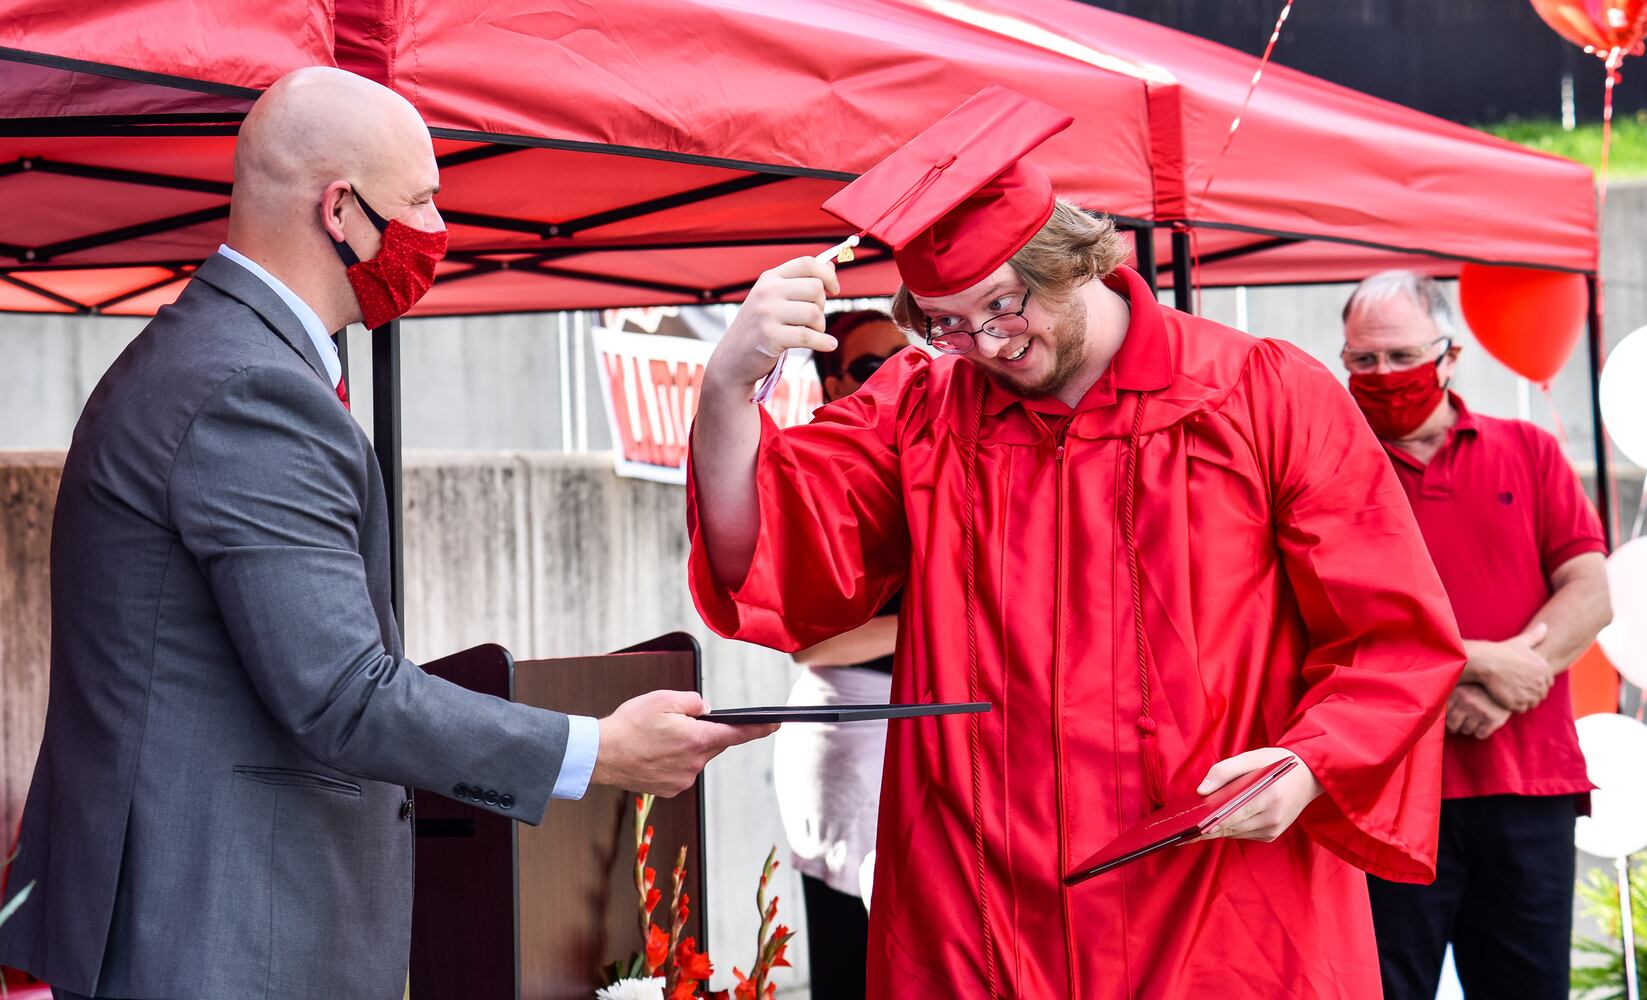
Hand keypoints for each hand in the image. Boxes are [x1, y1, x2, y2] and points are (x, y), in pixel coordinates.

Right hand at [590, 689, 777, 796]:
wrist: (601, 755)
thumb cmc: (630, 725)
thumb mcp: (664, 699)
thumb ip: (694, 701)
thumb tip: (706, 710)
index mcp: (697, 740)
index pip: (737, 733)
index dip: (759, 728)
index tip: (775, 724)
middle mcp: (694, 764)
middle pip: (713, 744)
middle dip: (704, 732)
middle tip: (678, 722)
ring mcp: (683, 780)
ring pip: (696, 757)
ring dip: (686, 746)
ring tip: (658, 738)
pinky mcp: (670, 789)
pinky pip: (682, 770)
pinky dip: (673, 760)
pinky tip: (654, 753)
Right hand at [705, 256, 841, 389]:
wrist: (732, 360)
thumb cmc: (758, 329)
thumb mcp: (774, 300)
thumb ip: (801, 282)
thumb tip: (831, 266)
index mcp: (769, 278)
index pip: (807, 263)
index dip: (827, 275)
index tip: (835, 289)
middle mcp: (767, 291)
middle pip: (815, 288)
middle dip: (822, 306)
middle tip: (813, 320)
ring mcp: (766, 313)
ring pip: (814, 313)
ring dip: (820, 327)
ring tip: (812, 334)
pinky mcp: (770, 336)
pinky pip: (809, 337)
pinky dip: (824, 342)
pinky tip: (829, 344)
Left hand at [1195, 747, 1323, 843]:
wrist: (1309, 775)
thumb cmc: (1277, 763)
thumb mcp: (1252, 757)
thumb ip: (1225, 771)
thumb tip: (1201, 790)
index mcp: (1269, 796)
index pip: (1232, 815)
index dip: (1209, 824)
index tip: (1189, 830)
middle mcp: (1273, 817)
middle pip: (1231, 827)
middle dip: (1206, 828)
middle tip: (1182, 830)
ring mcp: (1274, 829)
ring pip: (1235, 833)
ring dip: (1216, 829)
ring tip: (1193, 826)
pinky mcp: (1272, 834)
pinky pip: (1243, 834)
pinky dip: (1230, 828)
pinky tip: (1216, 822)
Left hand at [1446, 682, 1510, 739]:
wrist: (1510, 684)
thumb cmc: (1481, 687)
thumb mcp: (1464, 686)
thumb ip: (1450, 695)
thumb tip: (1434, 714)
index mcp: (1457, 692)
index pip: (1444, 715)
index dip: (1449, 717)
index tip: (1455, 715)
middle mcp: (1467, 701)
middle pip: (1453, 726)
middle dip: (1458, 725)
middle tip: (1465, 719)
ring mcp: (1480, 711)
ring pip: (1466, 731)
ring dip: (1470, 728)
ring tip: (1476, 718)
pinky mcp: (1493, 720)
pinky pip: (1480, 735)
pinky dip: (1481, 732)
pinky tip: (1484, 723)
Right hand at [1469, 623, 1550, 712]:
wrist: (1486, 661)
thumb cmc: (1502, 651)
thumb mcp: (1521, 642)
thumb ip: (1535, 636)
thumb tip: (1546, 626)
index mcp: (1545, 669)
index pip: (1547, 683)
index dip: (1535, 682)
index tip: (1522, 679)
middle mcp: (1541, 682)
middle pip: (1540, 694)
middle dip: (1530, 692)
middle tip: (1514, 687)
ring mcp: (1530, 693)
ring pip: (1532, 703)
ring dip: (1523, 700)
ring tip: (1510, 692)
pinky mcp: (1519, 703)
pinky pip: (1522, 709)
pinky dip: (1515, 706)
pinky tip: (1506, 697)